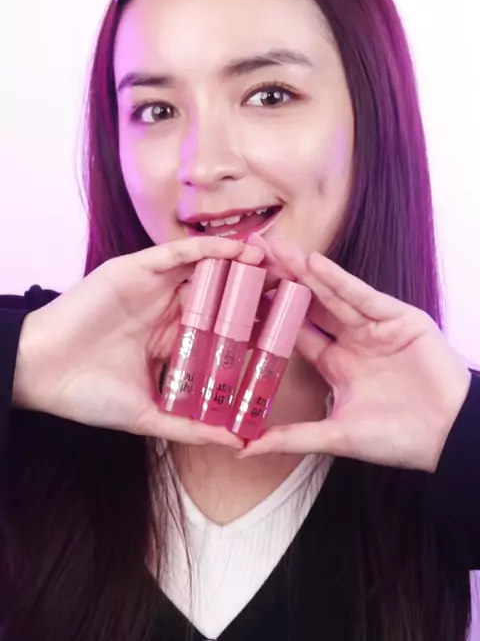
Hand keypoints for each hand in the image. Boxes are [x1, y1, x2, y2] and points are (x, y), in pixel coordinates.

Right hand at [13, 237, 262, 448]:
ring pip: (205, 269)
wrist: (40, 373)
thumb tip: (237, 444)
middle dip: (254, 290)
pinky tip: (239, 250)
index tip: (287, 326)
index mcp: (172, 339)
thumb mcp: (148, 415)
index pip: (220, 327)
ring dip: (240, 263)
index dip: (253, 325)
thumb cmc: (87, 395)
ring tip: (276, 262)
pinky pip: (179, 255)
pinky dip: (210, 250)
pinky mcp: (137, 268)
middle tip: (291, 286)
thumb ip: (192, 427)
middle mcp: (167, 309)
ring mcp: (153, 287)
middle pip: (220, 293)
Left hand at [240, 236, 470, 471]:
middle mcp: (352, 341)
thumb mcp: (336, 436)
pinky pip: (364, 297)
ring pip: (332, 294)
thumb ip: (291, 437)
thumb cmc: (398, 439)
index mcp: (336, 364)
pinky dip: (340, 280)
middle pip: (310, 304)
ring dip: (304, 270)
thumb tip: (243, 450)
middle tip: (250, 255)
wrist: (449, 437)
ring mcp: (375, 327)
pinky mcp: (399, 318)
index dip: (269, 314)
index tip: (238, 296)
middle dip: (282, 280)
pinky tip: (315, 263)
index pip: (295, 332)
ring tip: (275, 248)